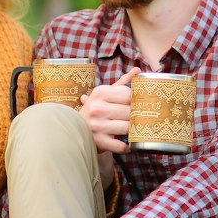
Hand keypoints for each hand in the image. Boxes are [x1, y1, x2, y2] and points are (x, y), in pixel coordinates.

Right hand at [79, 68, 138, 186]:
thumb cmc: (95, 109)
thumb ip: (122, 83)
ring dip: (134, 131)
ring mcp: (97, 125)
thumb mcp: (105, 94)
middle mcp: (97, 108)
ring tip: (136, 130)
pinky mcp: (99, 141)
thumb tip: (138, 70)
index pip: (129, 95)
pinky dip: (127, 146)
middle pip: (130, 112)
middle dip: (137, 117)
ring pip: (128, 128)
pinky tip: (128, 144)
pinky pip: (121, 146)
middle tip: (142, 119)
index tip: (141, 105)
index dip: (138, 100)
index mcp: (100, 93)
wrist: (75, 128)